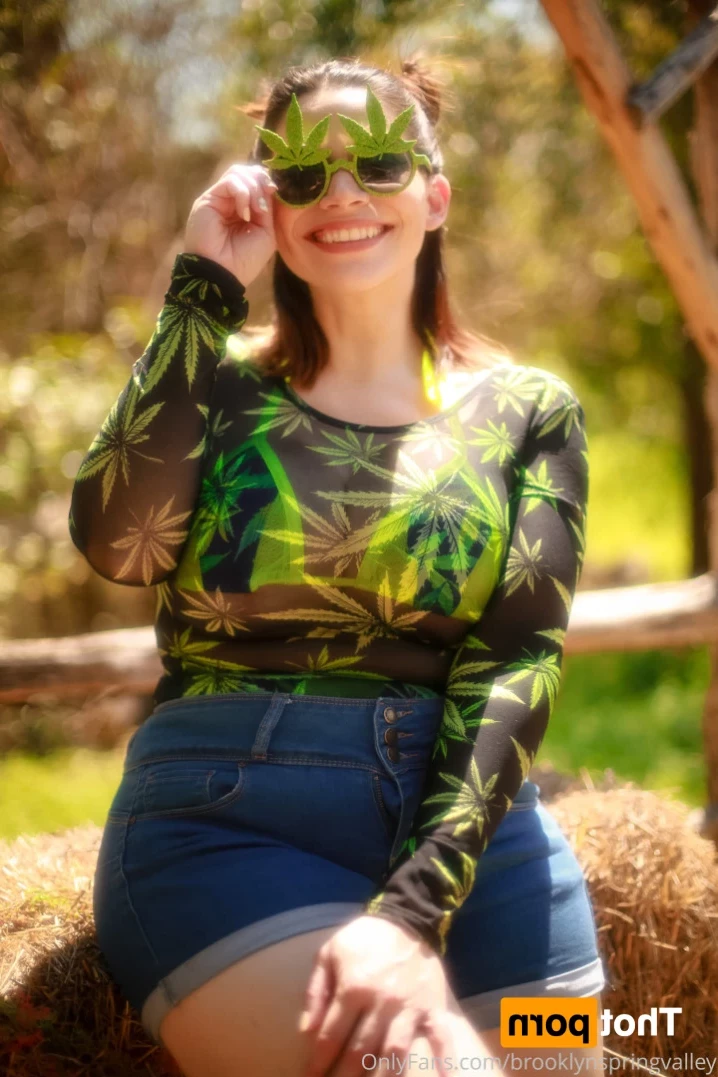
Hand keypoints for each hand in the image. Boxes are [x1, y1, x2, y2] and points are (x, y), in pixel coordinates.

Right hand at [183, 163, 277, 287]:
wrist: (223, 274)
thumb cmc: (245, 259)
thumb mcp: (265, 232)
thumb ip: (267, 208)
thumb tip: (268, 186)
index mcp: (245, 209)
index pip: (256, 181)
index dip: (266, 181)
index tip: (275, 191)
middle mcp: (230, 201)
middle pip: (246, 172)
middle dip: (261, 181)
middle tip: (267, 197)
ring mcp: (219, 199)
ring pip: (238, 172)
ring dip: (253, 188)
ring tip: (257, 210)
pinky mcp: (208, 199)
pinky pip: (230, 182)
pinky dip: (242, 193)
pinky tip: (244, 213)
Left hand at [298, 915, 455, 1076]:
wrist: (407, 917)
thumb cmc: (364, 938)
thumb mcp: (329, 953)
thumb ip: (316, 991)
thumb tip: (306, 1031)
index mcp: (353, 988)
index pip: (330, 1035)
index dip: (318, 1061)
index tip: (310, 1076)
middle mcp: (381, 1002)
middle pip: (359, 1052)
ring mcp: (409, 1007)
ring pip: (395, 1054)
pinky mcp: (433, 1006)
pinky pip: (441, 1037)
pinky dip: (444, 1060)